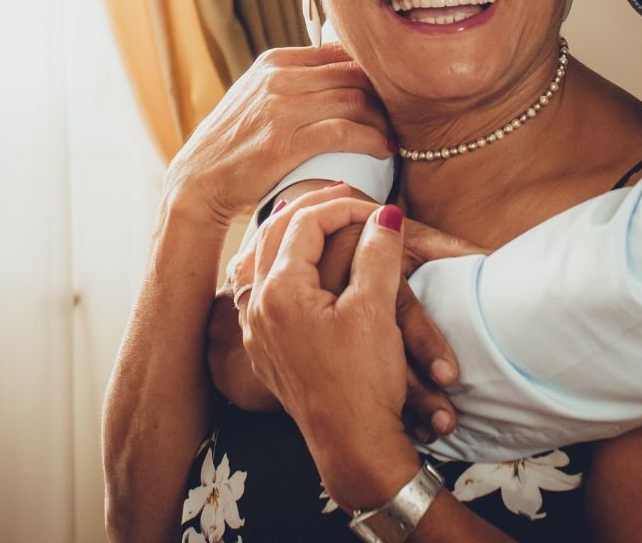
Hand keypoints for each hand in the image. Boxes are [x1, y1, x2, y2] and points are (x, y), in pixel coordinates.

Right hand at [164, 44, 391, 226]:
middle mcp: (279, 77)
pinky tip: (385, 149)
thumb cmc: (234, 145)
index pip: (340, 52)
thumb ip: (293, 83)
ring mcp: (281, 107)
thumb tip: (339, 79)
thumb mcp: (257, 97)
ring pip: (354, 100)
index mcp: (275, 61)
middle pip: (353, 74)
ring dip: (383, 118)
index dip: (371, 72)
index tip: (388, 92)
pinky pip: (345, 131)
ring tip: (394, 134)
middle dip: (383, 94)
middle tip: (400, 115)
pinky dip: (372, 139)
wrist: (199, 180)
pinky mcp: (285, 140)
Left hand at [241, 184, 421, 507]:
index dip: (343, 207)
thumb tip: (386, 215)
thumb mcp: (376, 309)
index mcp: (279, 291)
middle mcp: (256, 307)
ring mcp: (255, 331)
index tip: (378, 209)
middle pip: (272, 235)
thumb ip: (377, 253)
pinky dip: (281, 268)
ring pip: (260, 262)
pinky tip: (299, 267)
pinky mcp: (264, 351)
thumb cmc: (364, 381)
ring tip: (317, 221)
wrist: (354, 447)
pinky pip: (261, 292)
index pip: (304, 224)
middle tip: (341, 194)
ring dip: (289, 236)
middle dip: (309, 210)